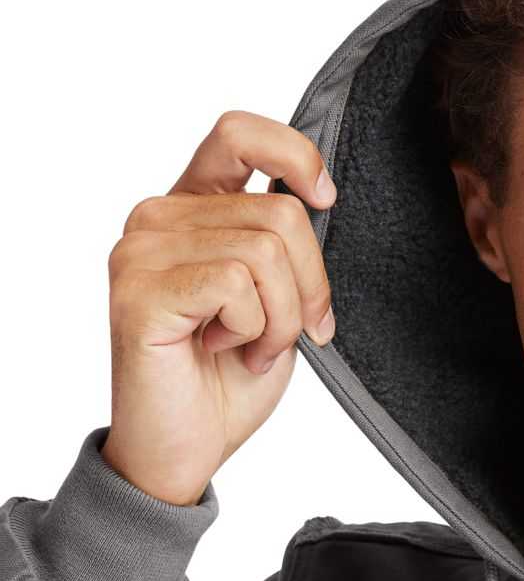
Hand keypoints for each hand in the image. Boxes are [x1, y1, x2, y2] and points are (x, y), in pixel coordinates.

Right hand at [100, 110, 337, 505]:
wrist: (188, 446)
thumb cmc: (230, 375)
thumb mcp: (277, 296)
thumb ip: (284, 244)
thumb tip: (321, 198)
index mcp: (193, 208)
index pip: (239, 134)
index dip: (295, 155)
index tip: (327, 198)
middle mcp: (159, 217)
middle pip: (281, 212)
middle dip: (311, 285)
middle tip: (295, 333)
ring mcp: (142, 250)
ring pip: (267, 251)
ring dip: (282, 318)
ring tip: (253, 348)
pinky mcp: (139, 289)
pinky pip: (238, 284)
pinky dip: (255, 329)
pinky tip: (227, 350)